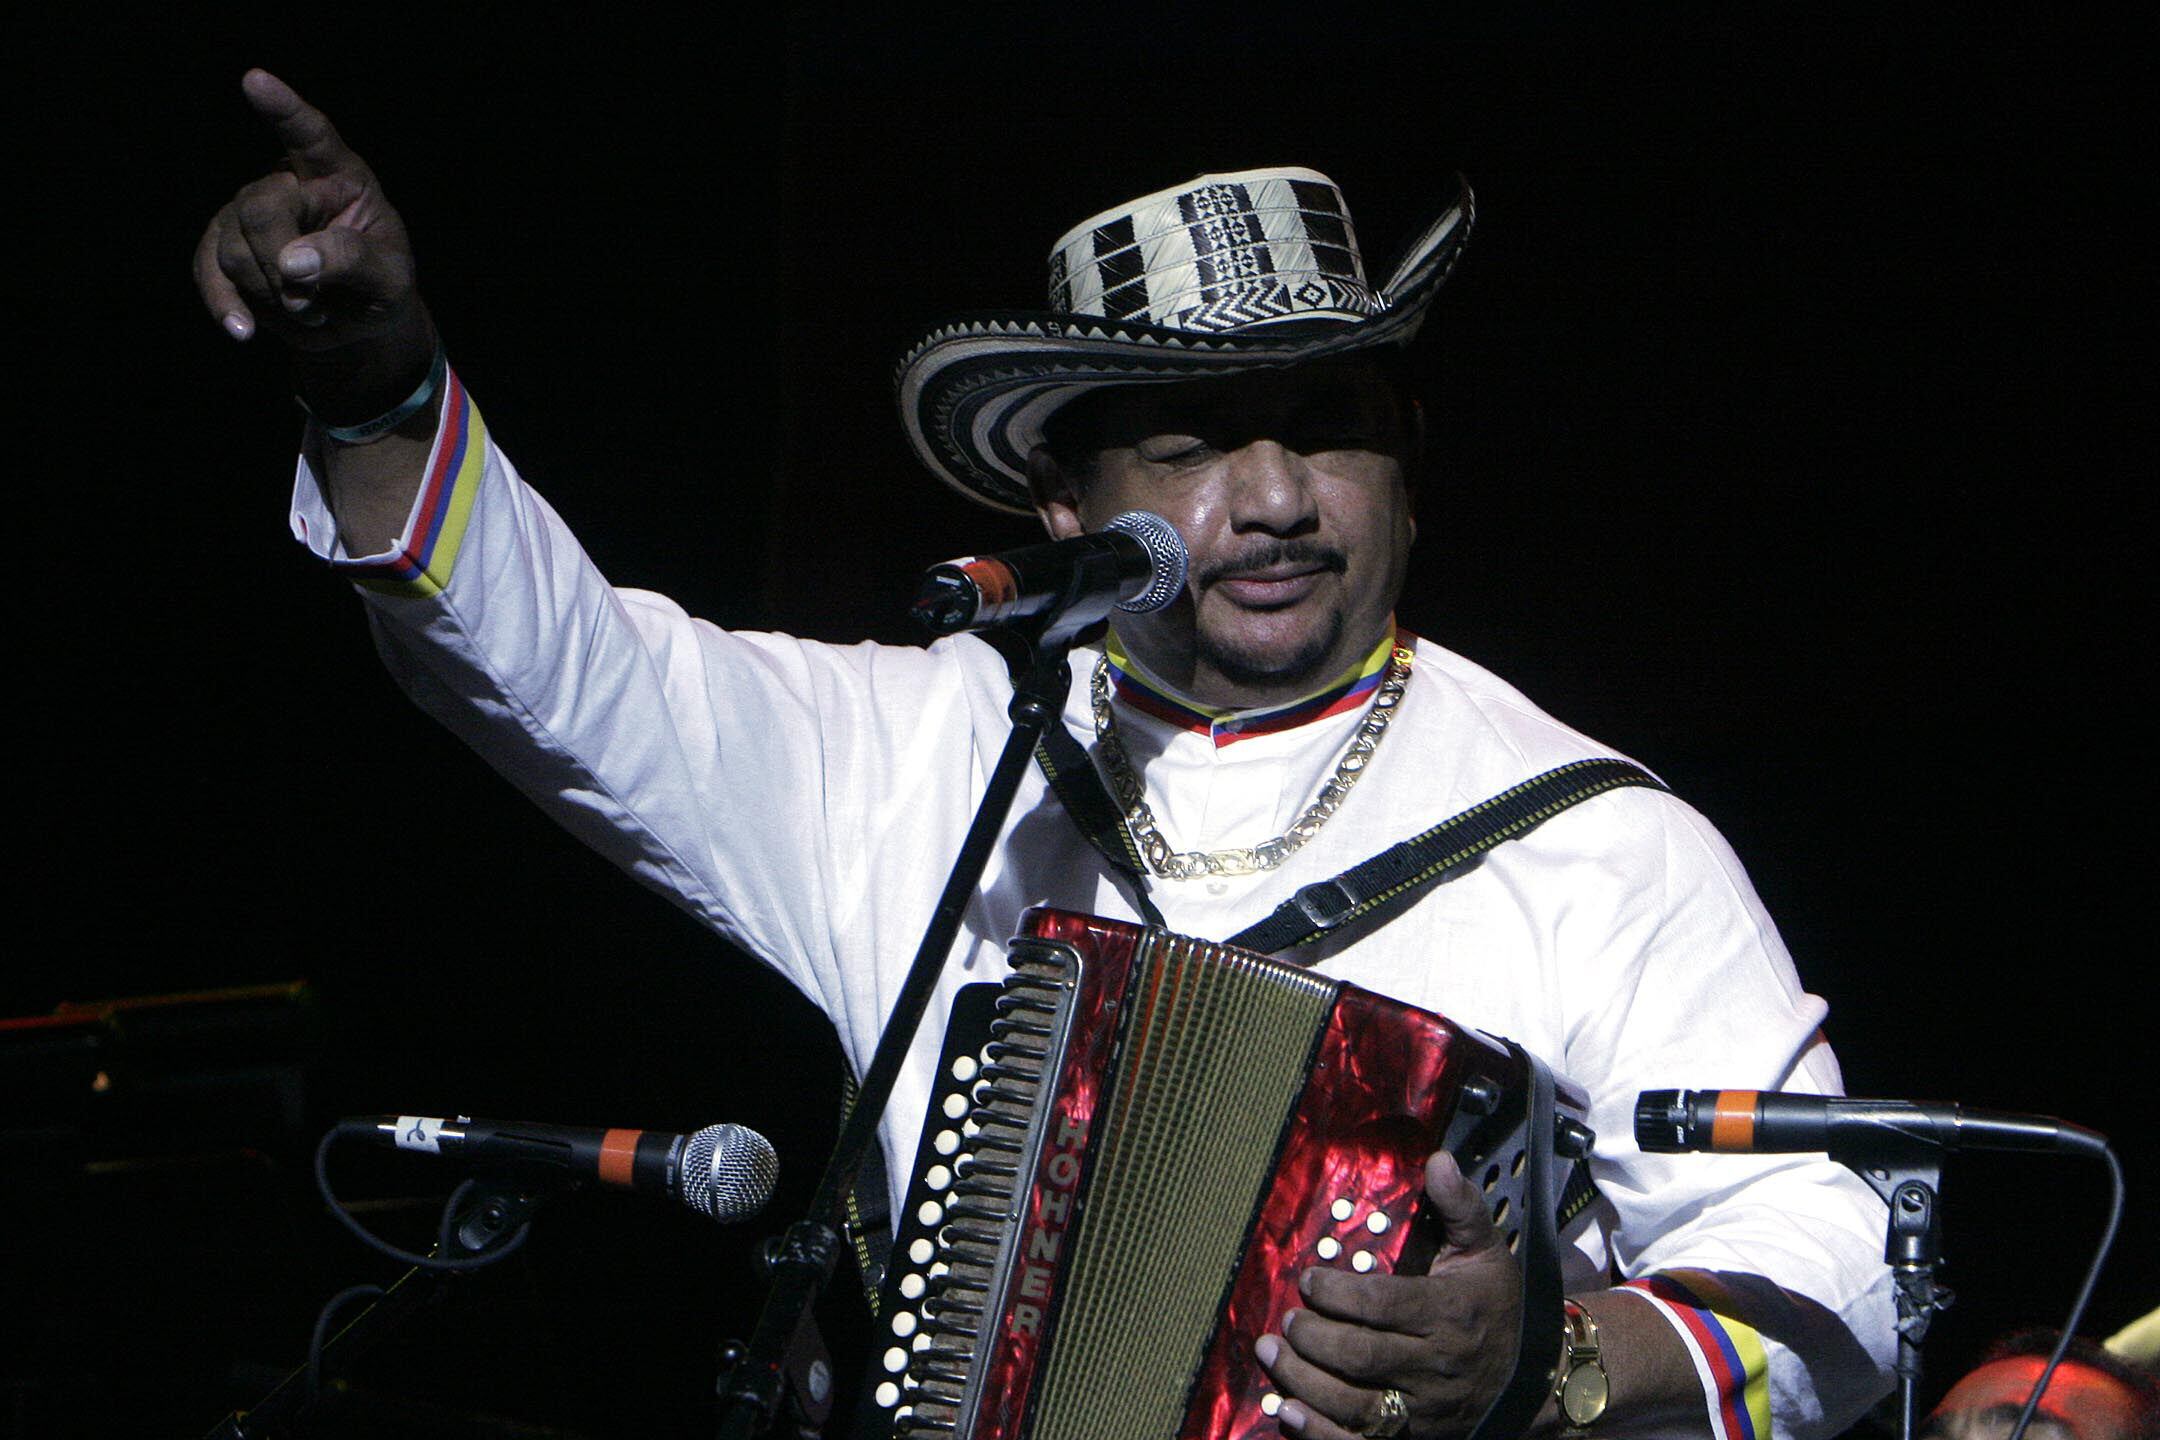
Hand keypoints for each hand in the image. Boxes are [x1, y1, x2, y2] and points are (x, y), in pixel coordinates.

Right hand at [194, 70, 433, 413]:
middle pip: (261, 209)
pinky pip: (207, 271)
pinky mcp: (225, 247)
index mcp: (340, 177)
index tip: (255, 81)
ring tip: (309, 309)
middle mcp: (289, 184)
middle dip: (282, 264)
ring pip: (233, 248)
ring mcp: (249, 213)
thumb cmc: (381, 287)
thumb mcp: (390, 281)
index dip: (284, 111)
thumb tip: (293, 262)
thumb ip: (353, 262)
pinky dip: (225, 304)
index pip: (311, 137)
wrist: (356, 322)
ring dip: (271, 294)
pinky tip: (244, 330)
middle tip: (314, 302)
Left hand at [1257, 1152, 1522, 1438]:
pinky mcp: (1415, 1439)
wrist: (1535, 1379)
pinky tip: (1289, 1412)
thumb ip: (1460, 1206)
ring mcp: (1424, 1411)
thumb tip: (1438, 1160)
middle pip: (1360, 1356)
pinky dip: (1320, 1434)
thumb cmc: (1497, 1306)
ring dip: (1303, 1381)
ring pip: (1354, 1403)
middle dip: (1313, 1337)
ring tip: (1272, 1354)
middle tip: (1286, 1319)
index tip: (1308, 1280)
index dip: (1337, 1294)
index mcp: (1448, 1314)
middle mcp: (1435, 1367)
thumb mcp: (1486, 1251)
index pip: (1383, 1305)